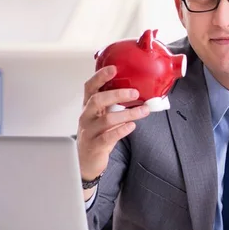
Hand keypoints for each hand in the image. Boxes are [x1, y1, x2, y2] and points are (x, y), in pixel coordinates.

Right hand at [77, 65, 149, 180]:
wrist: (86, 161)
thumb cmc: (97, 134)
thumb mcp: (103, 116)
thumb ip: (116, 105)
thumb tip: (140, 94)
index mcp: (89, 106)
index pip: (90, 87)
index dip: (100, 77)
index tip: (113, 68)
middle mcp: (86, 116)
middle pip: (97, 100)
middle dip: (117, 94)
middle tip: (135, 92)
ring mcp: (89, 131)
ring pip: (107, 119)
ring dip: (128, 114)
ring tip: (143, 110)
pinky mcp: (94, 145)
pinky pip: (108, 137)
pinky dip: (121, 130)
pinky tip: (132, 126)